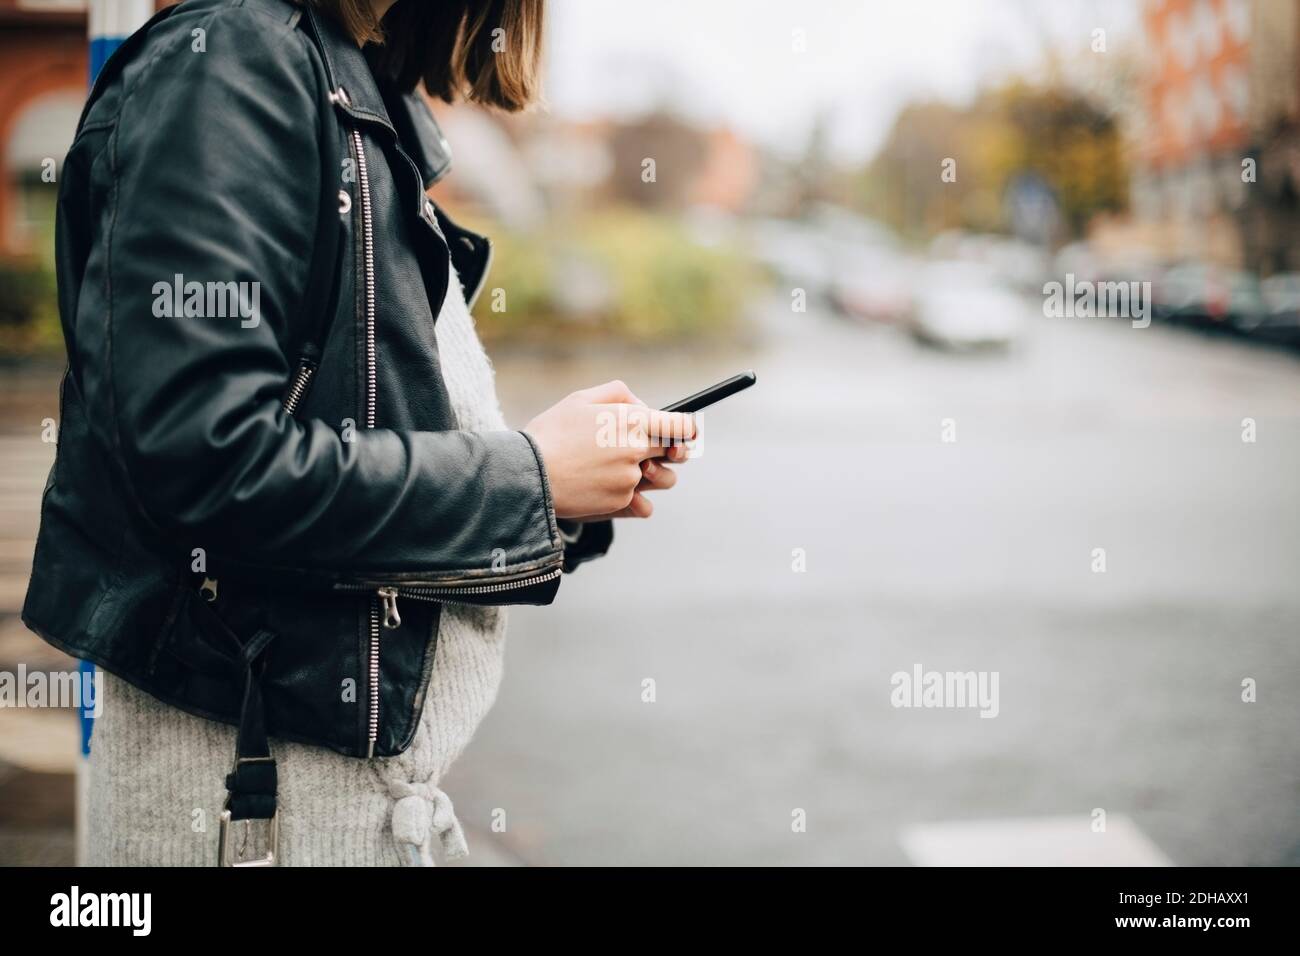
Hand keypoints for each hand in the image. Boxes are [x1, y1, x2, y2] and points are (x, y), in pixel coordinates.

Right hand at [524, 380, 696, 519]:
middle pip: (675, 454)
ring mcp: (631, 480)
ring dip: (652, 476)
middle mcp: (637, 451)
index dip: (687, 429)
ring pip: (661, 481)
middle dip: (668, 451)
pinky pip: (642, 503)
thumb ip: (618, 394)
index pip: (681, 426)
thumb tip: (642, 407)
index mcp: (632, 422)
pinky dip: (633, 500)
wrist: (527, 476)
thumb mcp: (580, 400)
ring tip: (622, 470)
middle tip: (650, 450)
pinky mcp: (621, 503)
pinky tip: (615, 491)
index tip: (687, 432)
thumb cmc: (551, 434)